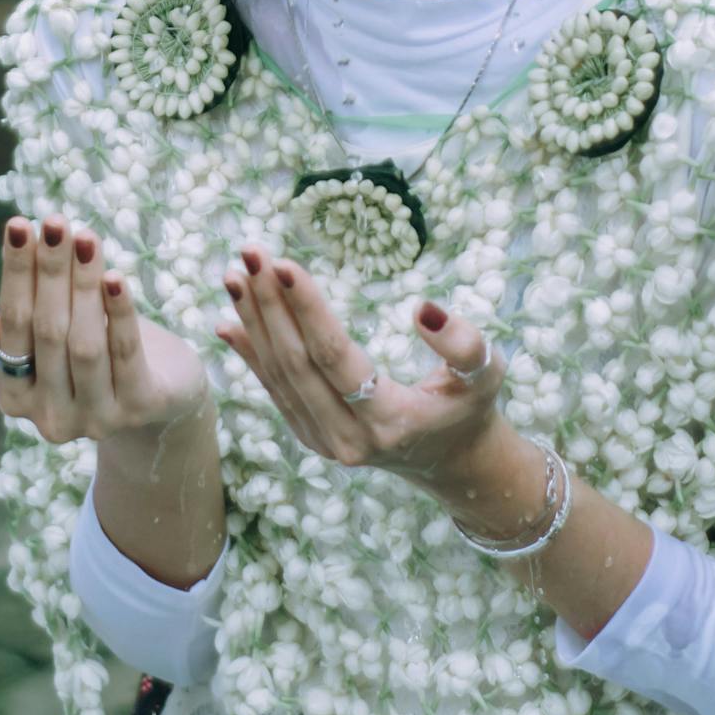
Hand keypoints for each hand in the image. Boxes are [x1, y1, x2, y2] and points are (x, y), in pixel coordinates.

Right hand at [0, 216, 209, 444]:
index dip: (15, 275)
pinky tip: (116, 276)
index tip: (19, 225)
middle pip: (47, 331)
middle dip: (51, 270)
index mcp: (14, 395)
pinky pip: (125, 353)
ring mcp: (94, 418)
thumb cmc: (91, 345)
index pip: (10, 327)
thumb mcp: (46, 333)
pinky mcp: (139, 409)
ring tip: (86, 237)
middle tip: (56, 221)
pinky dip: (119, 311)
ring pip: (84, 343)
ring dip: (84, 284)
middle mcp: (49, 416)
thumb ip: (8, 323)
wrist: (162, 390)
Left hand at [217, 245, 503, 484]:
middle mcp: (347, 439)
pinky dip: (250, 352)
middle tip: (250, 252)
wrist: (451, 462)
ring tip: (234, 272)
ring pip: (278, 375)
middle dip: (269, 304)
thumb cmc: (469, 407)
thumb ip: (462, 345)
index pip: (336, 358)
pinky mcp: (309, 435)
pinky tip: (229, 318)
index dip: (308, 310)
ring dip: (253, 320)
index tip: (285, 263)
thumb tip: (422, 309)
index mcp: (389, 422)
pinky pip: (274, 389)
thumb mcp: (485, 376)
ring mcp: (322, 441)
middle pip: (297, 364)